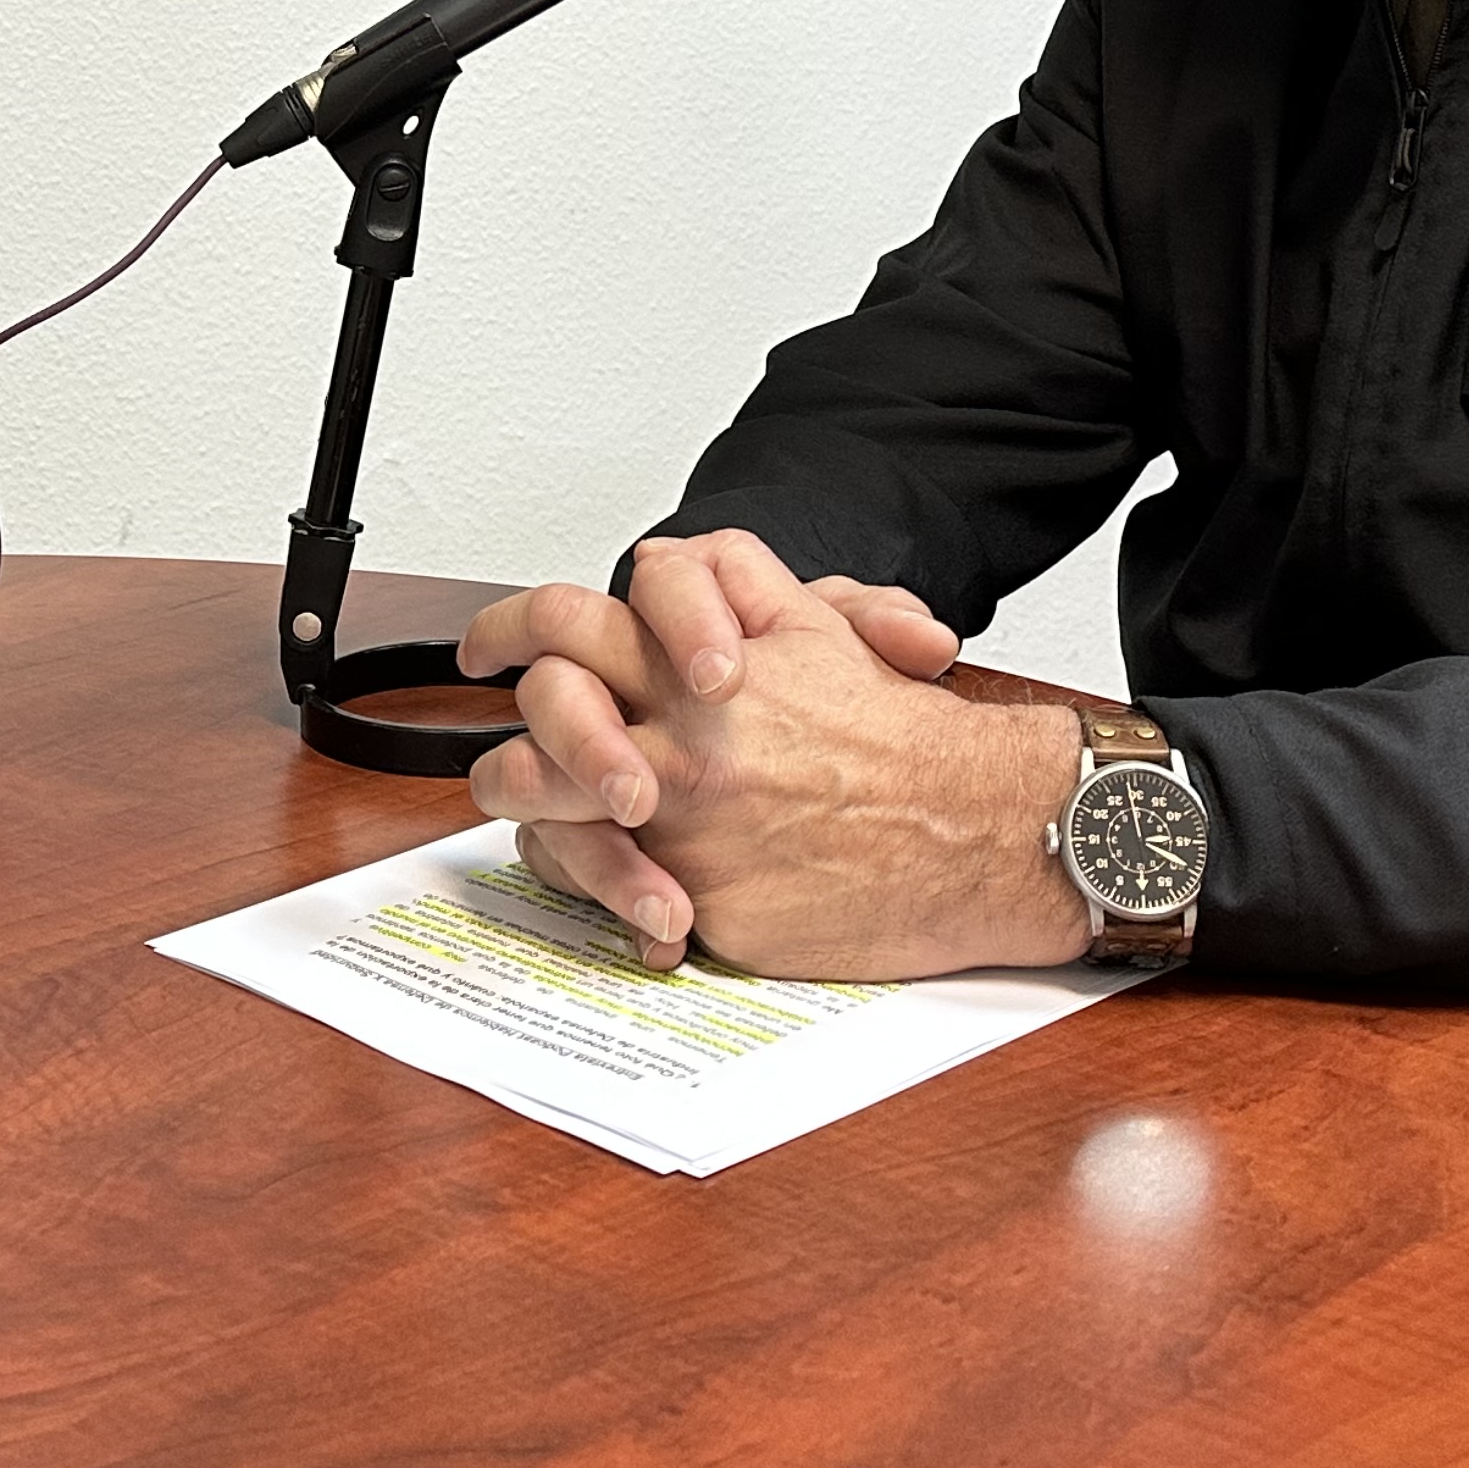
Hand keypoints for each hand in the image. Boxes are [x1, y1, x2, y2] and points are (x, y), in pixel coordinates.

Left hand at [456, 529, 1083, 977]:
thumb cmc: (905, 740)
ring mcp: (685, 820)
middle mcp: (680, 736)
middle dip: (506, 733)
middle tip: (501, 749)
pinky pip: (608, 892)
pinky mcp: (703, 898)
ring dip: (528, 807)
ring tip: (534, 813)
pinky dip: (604, 888)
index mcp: (701, 662)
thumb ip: (738, 589)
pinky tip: (623, 884)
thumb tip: (667, 569)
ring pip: (546, 806)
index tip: (489, 646)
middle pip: (541, 712)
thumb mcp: (823, 628)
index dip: (510, 626)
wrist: (979, 830)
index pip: (568, 618)